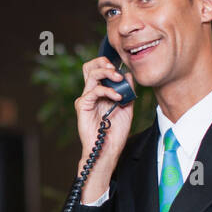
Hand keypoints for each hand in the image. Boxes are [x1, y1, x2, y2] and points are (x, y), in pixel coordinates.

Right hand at [74, 56, 135, 200]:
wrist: (108, 150)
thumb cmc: (116, 132)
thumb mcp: (127, 107)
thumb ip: (128, 90)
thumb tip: (128, 74)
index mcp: (100, 92)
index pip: (99, 69)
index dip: (108, 64)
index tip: (121, 68)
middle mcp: (91, 93)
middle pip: (90, 67)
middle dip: (103, 62)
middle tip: (115, 69)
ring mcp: (86, 99)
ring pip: (91, 74)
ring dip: (107, 73)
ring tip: (118, 79)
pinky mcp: (82, 106)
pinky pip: (93, 91)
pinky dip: (107, 90)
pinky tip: (117, 97)